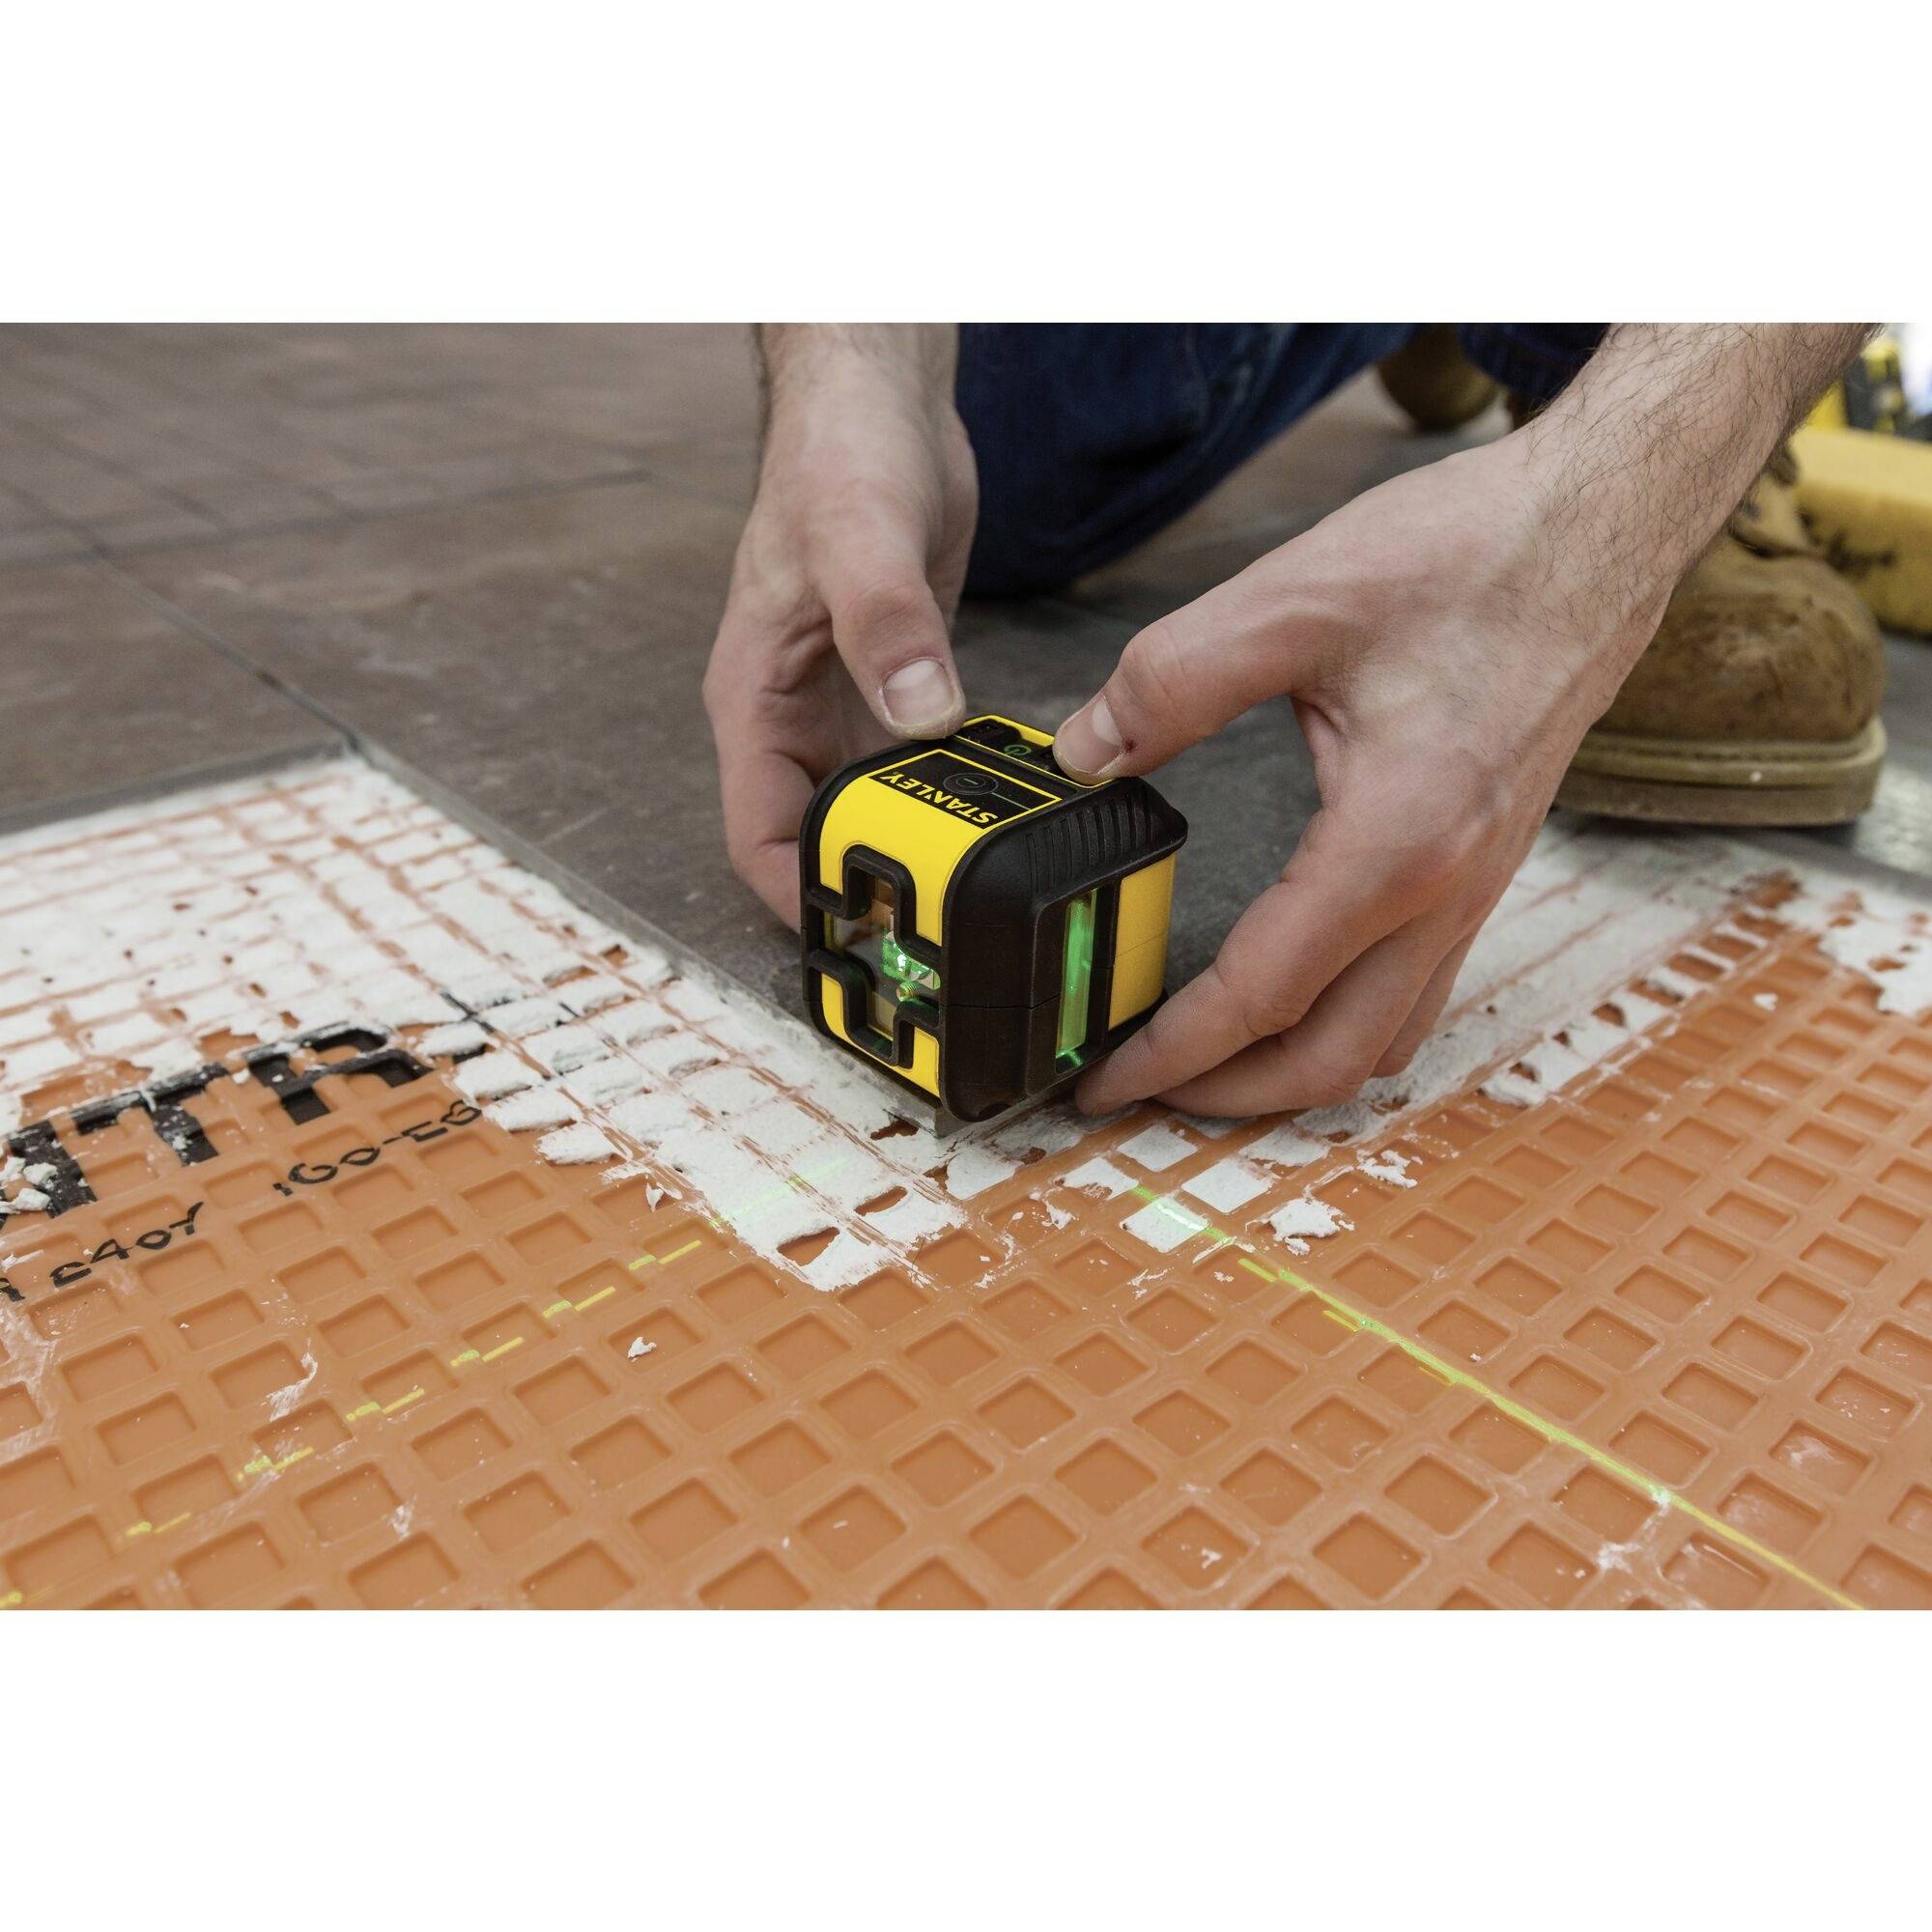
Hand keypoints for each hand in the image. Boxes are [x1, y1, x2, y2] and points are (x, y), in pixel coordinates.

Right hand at [704, 326, 976, 923]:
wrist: (877, 396)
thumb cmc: (838, 452)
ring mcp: (843, 700)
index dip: (800, 898)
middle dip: (869, 885)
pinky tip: (1001, 808)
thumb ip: (886, 626)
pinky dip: (951, 789)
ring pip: (871, 805)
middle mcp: (792, 713)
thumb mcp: (859, 536)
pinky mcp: (896, 681)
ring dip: (917, 844)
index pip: (756, 835)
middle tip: (942, 932)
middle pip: (818, 836)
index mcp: (753, 697)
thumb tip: (920, 717)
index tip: (860, 940)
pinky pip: (916, 760)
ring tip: (980, 889)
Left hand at [1061, 430, 1665, 1117]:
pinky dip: (1346, 1027)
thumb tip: (1085, 751)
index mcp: (1397, 838)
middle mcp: (1447, 889)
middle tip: (1139, 1089)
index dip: (1172, 1050)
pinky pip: (1416, 993)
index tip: (1102, 1074)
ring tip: (1206, 1063)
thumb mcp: (1295, 598)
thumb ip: (1172, 679)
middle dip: (1228, 1095)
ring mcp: (1477, 889)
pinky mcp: (1485, 869)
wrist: (1599, 528)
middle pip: (1332, 1060)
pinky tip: (1293, 999)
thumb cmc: (1472, 555)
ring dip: (1291, 1074)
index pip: (1263, 993)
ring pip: (1384, 1041)